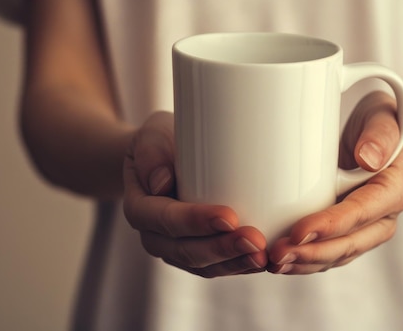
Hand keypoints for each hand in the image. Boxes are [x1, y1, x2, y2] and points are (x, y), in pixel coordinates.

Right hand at [123, 111, 267, 277]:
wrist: (162, 156)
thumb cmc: (161, 141)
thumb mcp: (151, 135)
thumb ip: (151, 153)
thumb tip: (161, 182)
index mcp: (139, 208)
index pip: (166, 220)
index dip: (197, 222)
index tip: (230, 217)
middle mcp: (154, 236)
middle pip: (186, 250)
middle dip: (222, 248)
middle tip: (255, 240)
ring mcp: (174, 249)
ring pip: (203, 265)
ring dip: (234, 262)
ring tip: (262, 255)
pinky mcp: (195, 254)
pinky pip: (215, 267)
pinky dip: (238, 266)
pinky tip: (260, 260)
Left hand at [268, 92, 402, 273]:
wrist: (382, 133)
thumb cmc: (380, 121)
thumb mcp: (383, 118)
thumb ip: (379, 136)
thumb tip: (368, 159)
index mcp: (396, 189)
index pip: (361, 213)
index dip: (329, 226)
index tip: (297, 231)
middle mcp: (385, 216)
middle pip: (349, 244)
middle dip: (312, 253)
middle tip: (277, 254)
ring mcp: (368, 228)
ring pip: (337, 255)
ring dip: (305, 263)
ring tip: (273, 262)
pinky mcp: (350, 232)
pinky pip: (330, 253)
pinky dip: (306, 260)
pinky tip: (281, 262)